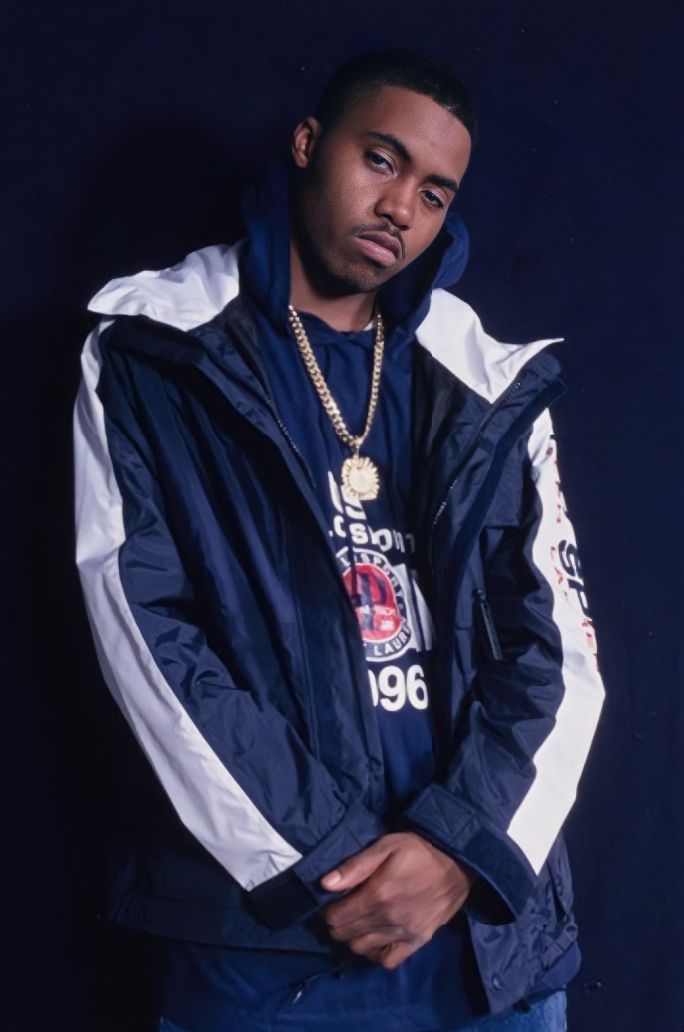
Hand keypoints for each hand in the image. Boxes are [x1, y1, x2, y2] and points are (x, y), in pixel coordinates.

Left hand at [320, 832, 474, 968]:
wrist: (458, 863)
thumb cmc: (419, 850)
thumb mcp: (386, 846)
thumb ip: (355, 866)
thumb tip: (325, 884)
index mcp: (377, 893)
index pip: (337, 917)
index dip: (329, 911)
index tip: (332, 903)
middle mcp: (388, 919)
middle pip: (347, 934)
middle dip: (337, 925)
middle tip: (341, 912)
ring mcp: (404, 933)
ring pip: (363, 949)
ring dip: (353, 939)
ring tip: (356, 925)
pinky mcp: (418, 941)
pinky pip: (388, 960)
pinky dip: (376, 954)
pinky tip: (374, 940)